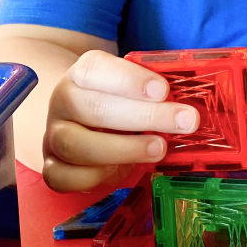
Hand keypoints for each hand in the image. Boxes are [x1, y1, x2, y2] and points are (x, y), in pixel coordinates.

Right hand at [43, 51, 199, 191]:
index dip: (130, 79)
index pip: (97, 68)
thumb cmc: (119, 101)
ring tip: (160, 148)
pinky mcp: (52, 168)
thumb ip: (156, 90)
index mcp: (83, 73)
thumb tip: (194, 102)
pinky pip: (66, 177)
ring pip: (76, 144)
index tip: (164, 90)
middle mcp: (63, 100)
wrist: (80, 122)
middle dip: (146, 116)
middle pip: (95, 108)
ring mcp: (53, 135)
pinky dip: (99, 176)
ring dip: (125, 149)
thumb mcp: (136, 87)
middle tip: (185, 121)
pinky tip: (126, 169)